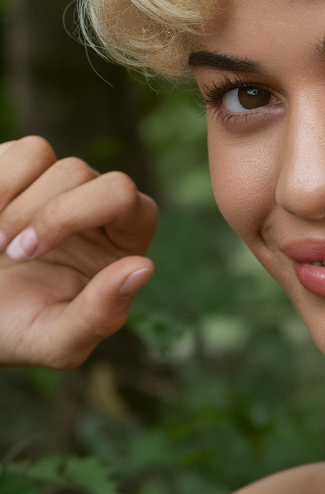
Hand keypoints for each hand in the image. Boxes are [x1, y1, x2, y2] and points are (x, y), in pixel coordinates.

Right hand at [0, 137, 156, 368]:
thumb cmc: (15, 331)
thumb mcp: (56, 342)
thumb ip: (100, 315)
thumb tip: (142, 267)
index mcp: (120, 243)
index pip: (123, 196)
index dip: (73, 214)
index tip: (28, 254)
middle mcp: (94, 205)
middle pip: (81, 171)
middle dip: (38, 211)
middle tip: (11, 253)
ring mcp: (56, 183)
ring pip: (43, 153)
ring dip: (11, 205)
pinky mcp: (19, 171)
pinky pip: (19, 152)